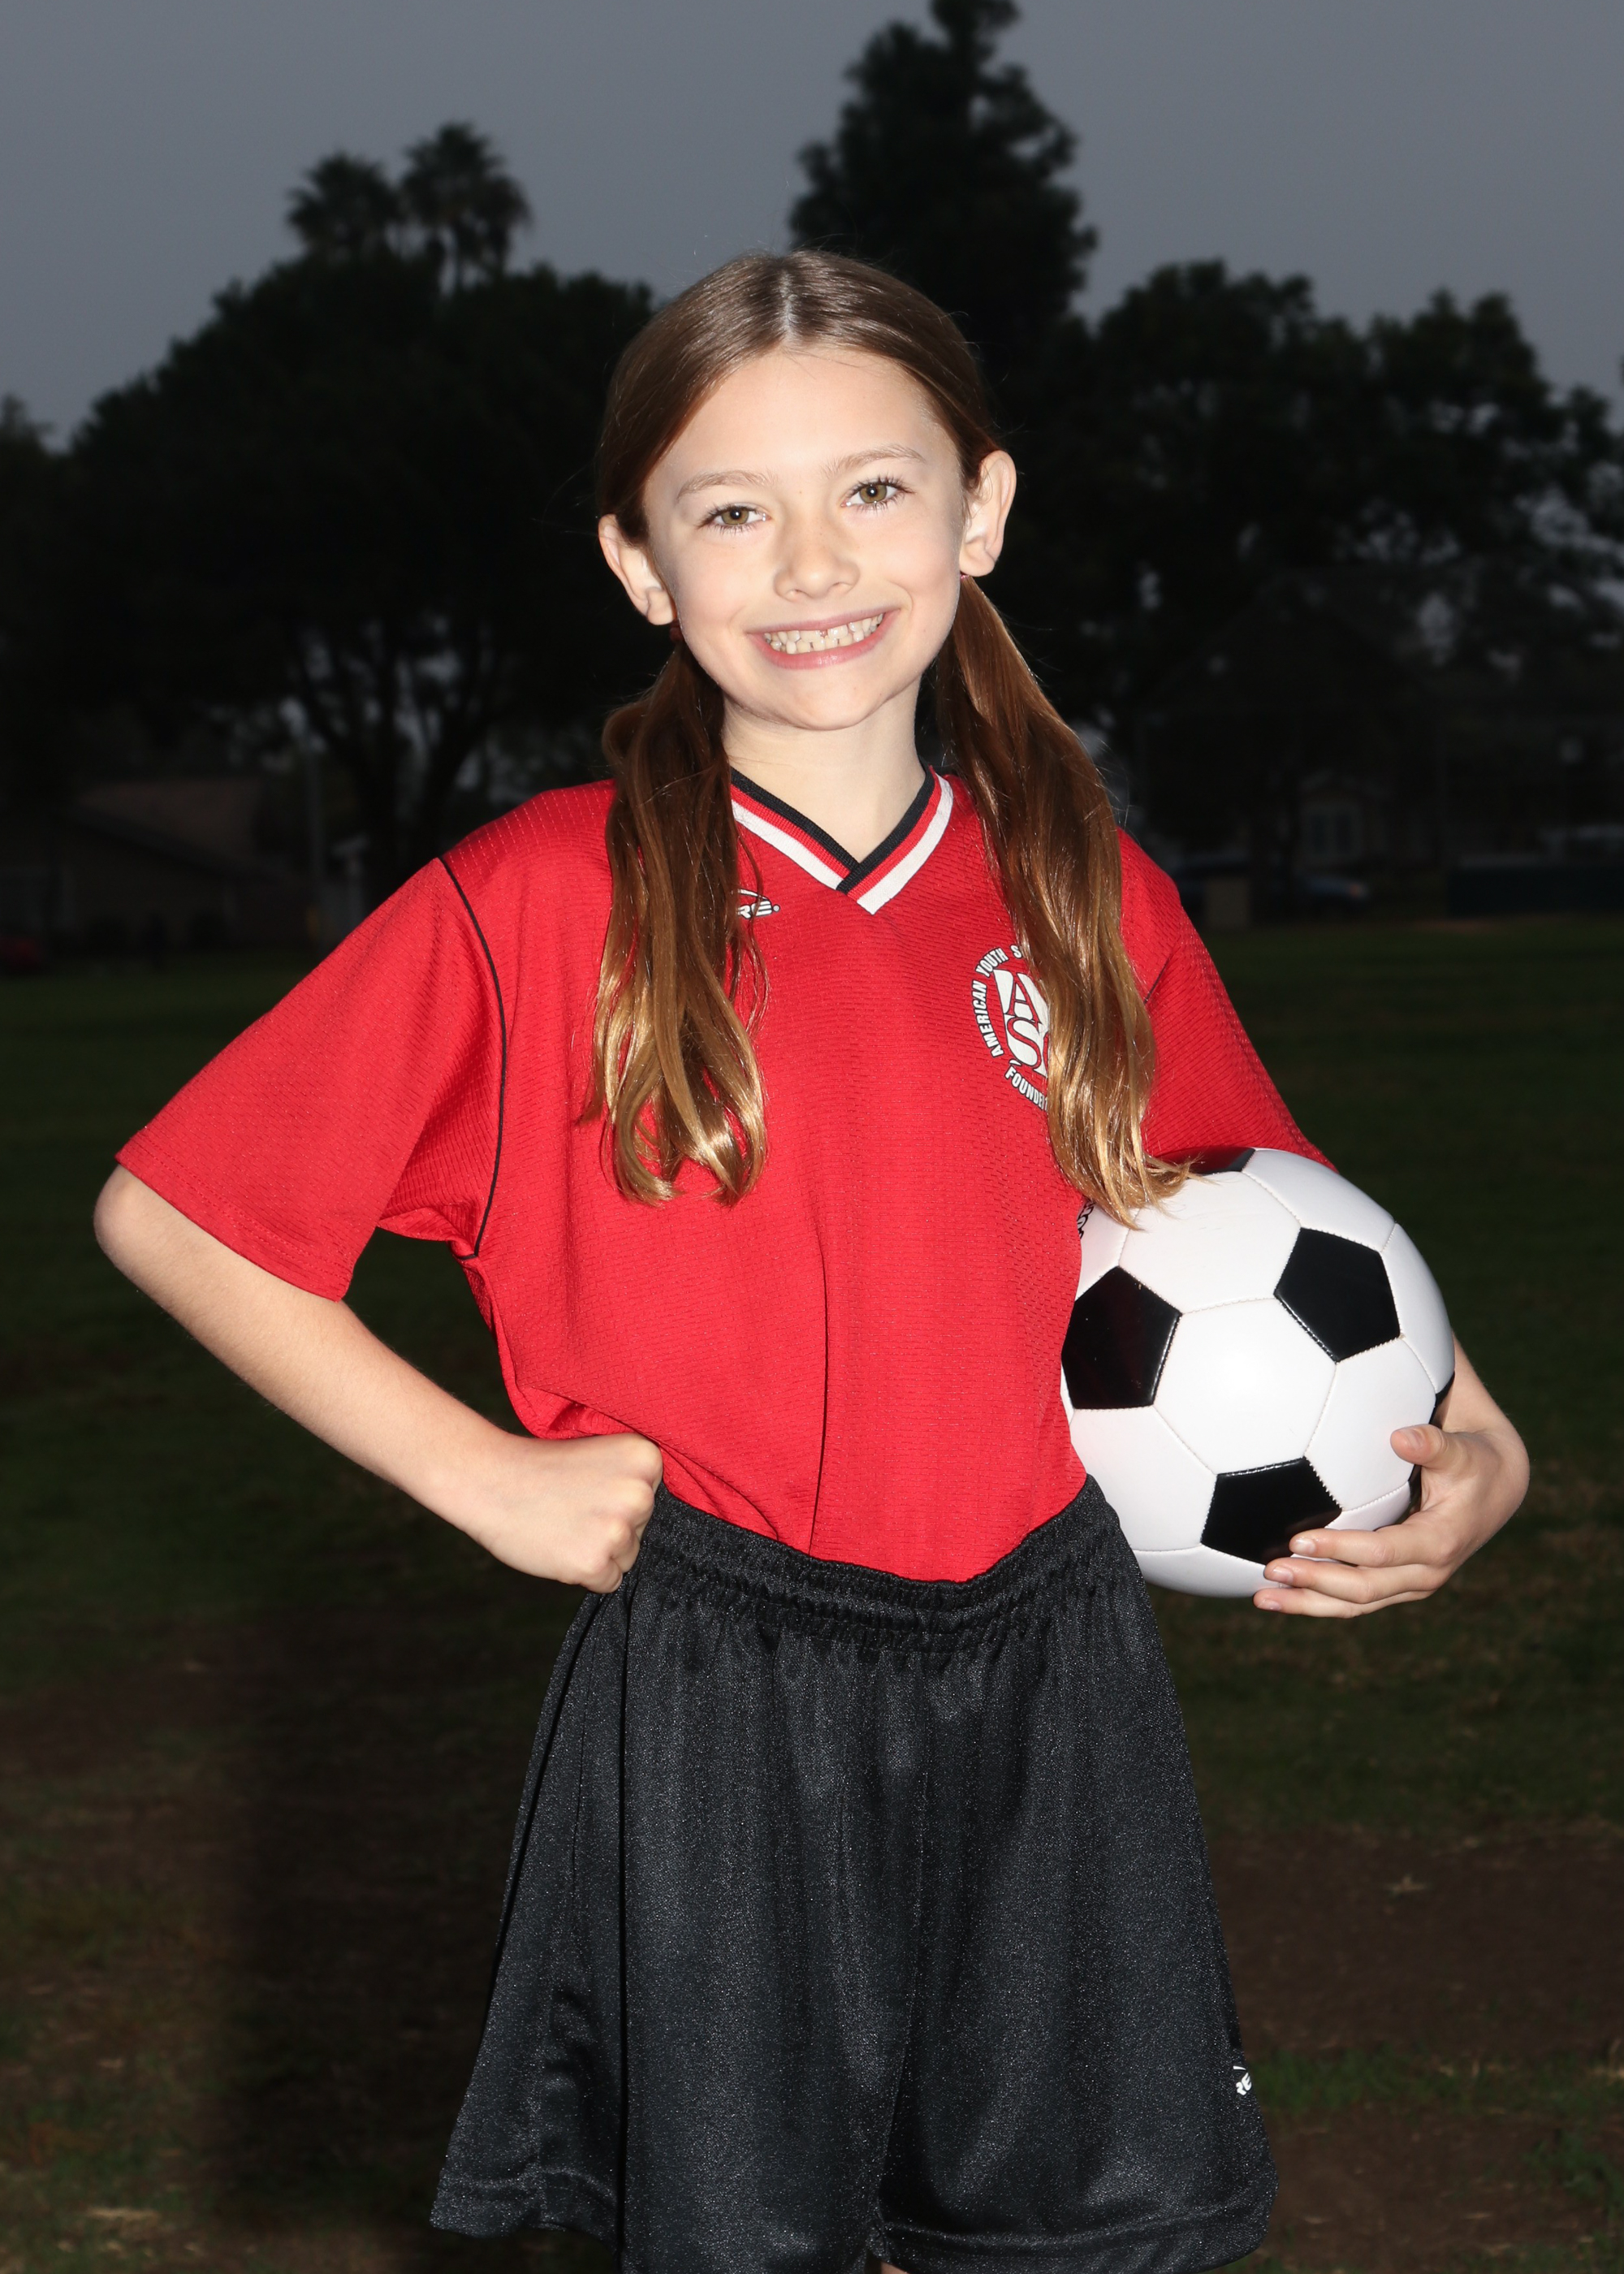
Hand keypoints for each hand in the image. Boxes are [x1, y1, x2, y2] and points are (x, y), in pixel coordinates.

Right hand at [466, 1431, 662, 1592]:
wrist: (490, 1480)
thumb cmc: (541, 1468)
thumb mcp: (599, 1455)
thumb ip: (630, 1480)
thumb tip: (649, 1518)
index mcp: (646, 1458)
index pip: (651, 1498)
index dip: (616, 1499)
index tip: (587, 1488)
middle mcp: (640, 1494)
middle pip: (641, 1530)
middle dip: (610, 1526)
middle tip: (571, 1507)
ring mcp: (618, 1530)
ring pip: (627, 1557)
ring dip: (598, 1551)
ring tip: (563, 1524)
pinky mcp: (596, 1562)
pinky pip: (609, 1583)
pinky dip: (586, 1574)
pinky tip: (560, 1547)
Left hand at [1253, 1340, 1527, 1618]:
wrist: (1497, 1489)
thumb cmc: (1473, 1461)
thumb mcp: (1461, 1451)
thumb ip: (1433, 1443)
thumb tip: (1401, 1436)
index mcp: (1439, 1543)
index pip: (1381, 1553)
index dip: (1340, 1550)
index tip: (1299, 1540)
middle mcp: (1427, 1573)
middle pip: (1363, 1589)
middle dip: (1315, 1583)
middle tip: (1270, 1570)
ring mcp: (1412, 1584)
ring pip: (1356, 1604)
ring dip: (1309, 1603)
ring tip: (1262, 1598)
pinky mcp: (1399, 1584)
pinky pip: (1356, 1600)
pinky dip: (1318, 1600)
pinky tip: (1280, 1595)